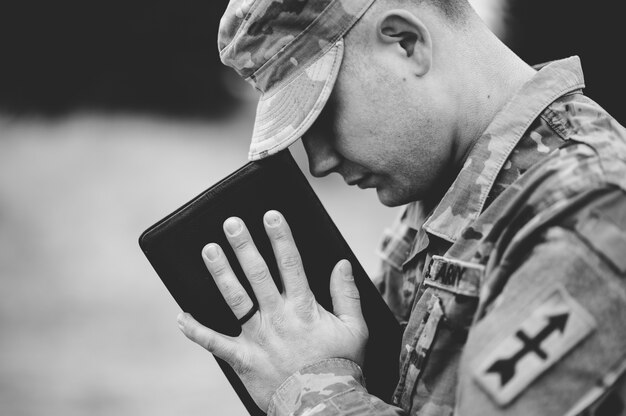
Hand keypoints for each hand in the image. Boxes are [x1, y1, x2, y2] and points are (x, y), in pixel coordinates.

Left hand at [177, 210, 368, 410]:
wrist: (322, 404)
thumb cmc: (340, 365)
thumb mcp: (355, 328)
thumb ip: (347, 294)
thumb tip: (341, 263)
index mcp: (304, 308)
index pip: (290, 264)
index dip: (280, 237)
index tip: (270, 215)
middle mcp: (277, 317)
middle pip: (257, 274)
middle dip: (244, 246)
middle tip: (230, 223)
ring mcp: (257, 337)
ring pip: (235, 299)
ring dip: (221, 273)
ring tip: (209, 250)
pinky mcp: (243, 358)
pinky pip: (215, 343)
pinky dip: (196, 331)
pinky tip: (180, 316)